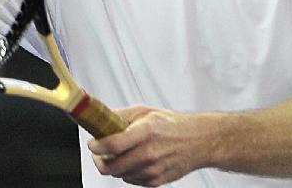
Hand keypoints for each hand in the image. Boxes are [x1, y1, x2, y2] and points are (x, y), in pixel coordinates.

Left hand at [88, 106, 214, 186]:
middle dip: (99, 160)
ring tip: (117, 154)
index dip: (97, 147)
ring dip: (113, 165)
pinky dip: (126, 172)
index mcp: (145, 132)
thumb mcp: (145, 111)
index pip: (113, 144)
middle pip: (111, 166)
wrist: (198, 141)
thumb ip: (120, 115)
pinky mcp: (156, 181)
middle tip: (99, 152)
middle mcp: (148, 153)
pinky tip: (132, 160)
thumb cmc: (172, 125)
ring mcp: (153, 169)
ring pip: (118, 174)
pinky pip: (130, 180)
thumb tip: (100, 118)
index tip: (93, 144)